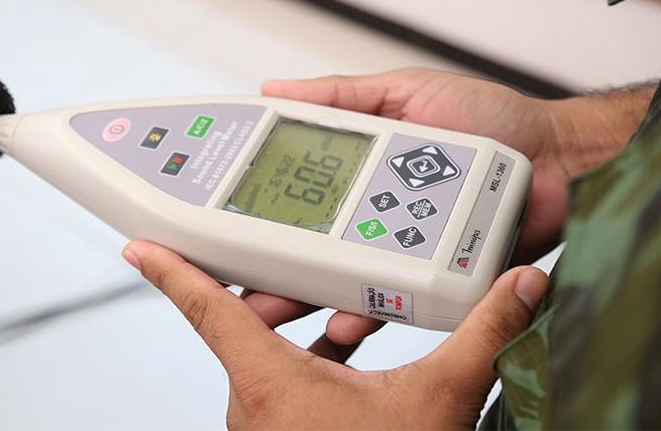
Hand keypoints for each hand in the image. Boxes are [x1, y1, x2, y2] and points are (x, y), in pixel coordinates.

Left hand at [123, 241, 548, 429]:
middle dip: (289, 293)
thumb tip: (520, 287)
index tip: (139, 246)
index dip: (171, 271)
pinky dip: (314, 361)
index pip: (206, 309)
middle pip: (251, 323)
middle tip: (311, 269)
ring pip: (271, 354)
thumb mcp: (439, 398)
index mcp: (270, 382)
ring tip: (351, 320)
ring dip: (309, 331)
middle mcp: (255, 403)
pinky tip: (352, 357)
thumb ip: (483, 334)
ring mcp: (265, 423)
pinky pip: (285, 381)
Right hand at [254, 68, 648, 347]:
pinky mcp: (433, 281)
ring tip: (273, 310)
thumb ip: (342, 96)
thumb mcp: (405, 91)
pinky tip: (344, 321)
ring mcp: (401, 251)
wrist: (559, 156)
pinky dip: (365, 316)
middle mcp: (373, 217)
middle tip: (235, 285)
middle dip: (266, 271)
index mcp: (358, 176)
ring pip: (341, 284)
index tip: (222, 226)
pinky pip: (393, 305)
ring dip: (304, 301)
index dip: (256, 214)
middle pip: (307, 251)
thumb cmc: (490, 118)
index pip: (295, 200)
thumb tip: (274, 89)